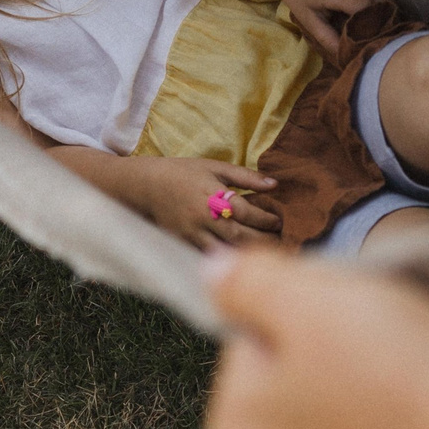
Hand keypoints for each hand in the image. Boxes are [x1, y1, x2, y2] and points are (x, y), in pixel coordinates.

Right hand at [134, 157, 282, 247]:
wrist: (148, 185)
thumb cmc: (185, 173)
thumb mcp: (215, 168)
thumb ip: (245, 177)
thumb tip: (275, 185)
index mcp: (213, 195)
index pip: (247, 212)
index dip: (267, 219)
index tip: (279, 221)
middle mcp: (203, 217)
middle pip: (239, 235)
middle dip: (263, 240)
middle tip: (280, 241)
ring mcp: (192, 233)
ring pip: (225, 250)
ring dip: (247, 254)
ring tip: (266, 254)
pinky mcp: (184, 243)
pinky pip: (208, 256)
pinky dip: (226, 260)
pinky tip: (240, 260)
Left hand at [201, 250, 428, 428]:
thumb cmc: (397, 376)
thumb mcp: (309, 301)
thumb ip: (247, 282)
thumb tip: (215, 273)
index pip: (254, 335)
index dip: (305, 307)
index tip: (349, 316)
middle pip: (300, 372)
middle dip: (341, 346)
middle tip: (390, 338)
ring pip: (351, 401)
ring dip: (383, 377)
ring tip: (422, 367)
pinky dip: (416, 416)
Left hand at [267, 0, 392, 60]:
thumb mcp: (308, 18)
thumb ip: (327, 37)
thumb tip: (343, 55)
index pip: (369, 8)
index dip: (374, 22)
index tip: (373, 35)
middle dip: (383, 12)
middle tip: (377, 27)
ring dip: (382, 1)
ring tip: (374, 15)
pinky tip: (367, 0)